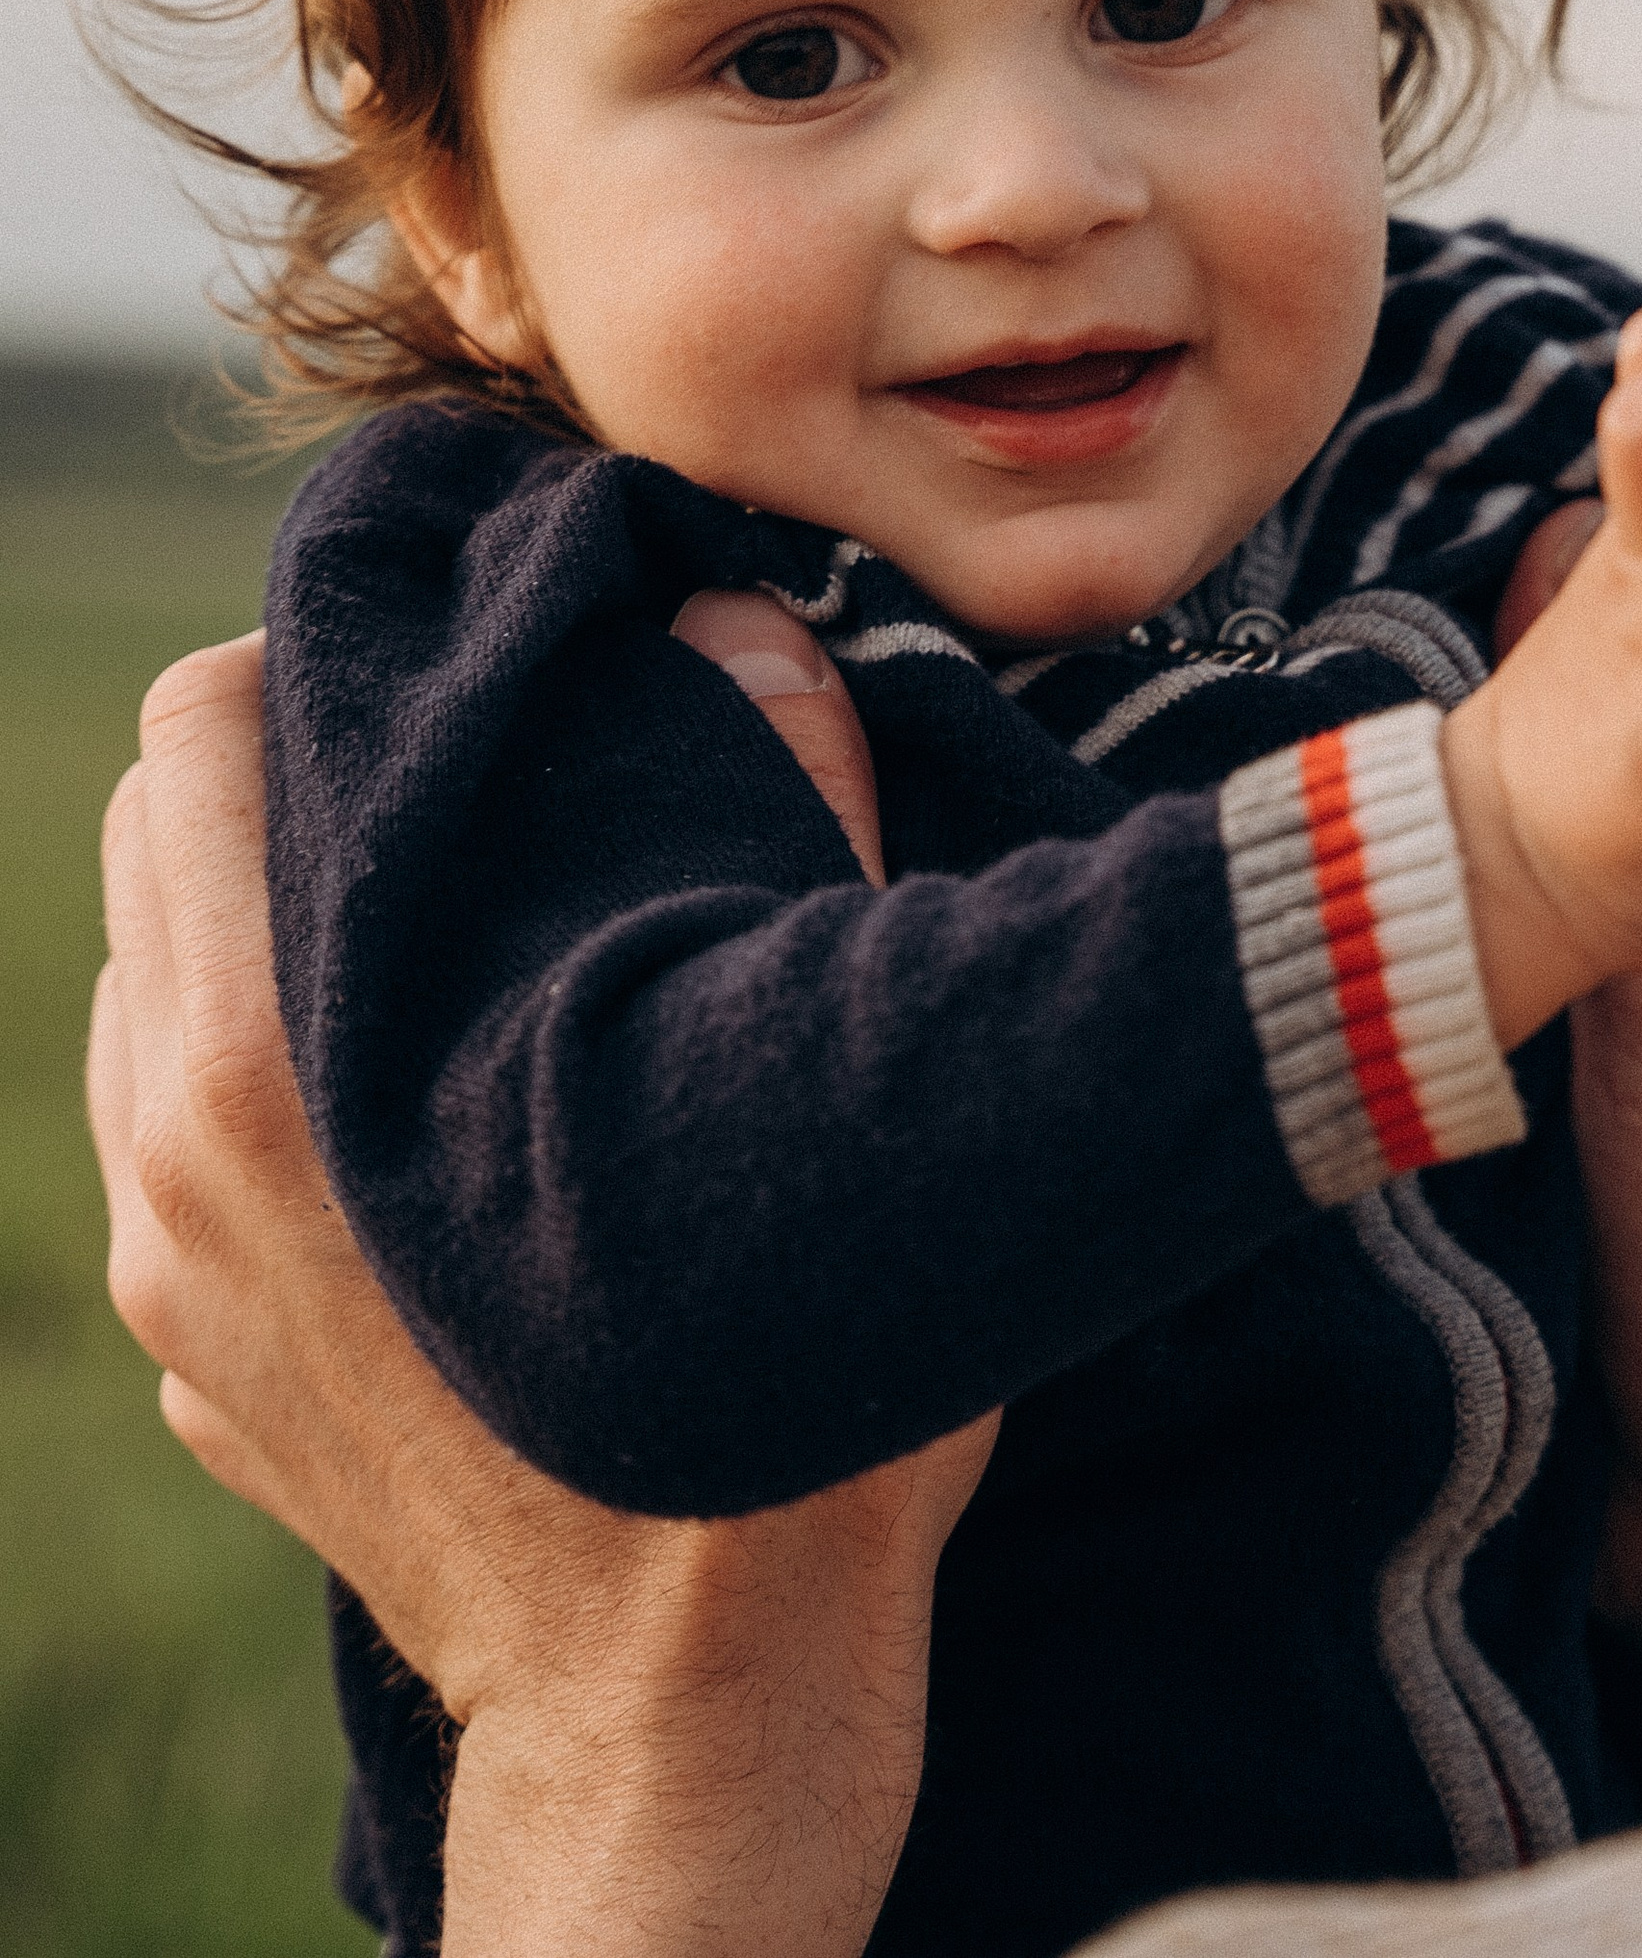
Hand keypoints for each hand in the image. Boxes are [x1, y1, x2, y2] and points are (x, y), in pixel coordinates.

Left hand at [89, 619, 987, 1956]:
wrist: (683, 1714)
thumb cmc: (771, 1392)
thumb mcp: (805, 1071)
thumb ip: (783, 803)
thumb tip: (738, 618)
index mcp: (285, 1055)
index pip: (203, 735)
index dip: (334, 658)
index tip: (462, 660)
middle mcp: (176, 1149)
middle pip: (154, 833)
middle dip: (297, 770)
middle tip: (467, 771)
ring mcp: (162, 1269)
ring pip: (146, 982)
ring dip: (270, 917)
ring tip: (447, 931)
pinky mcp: (184, 1359)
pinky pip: (168, 1132)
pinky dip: (260, 1064)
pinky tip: (419, 1104)